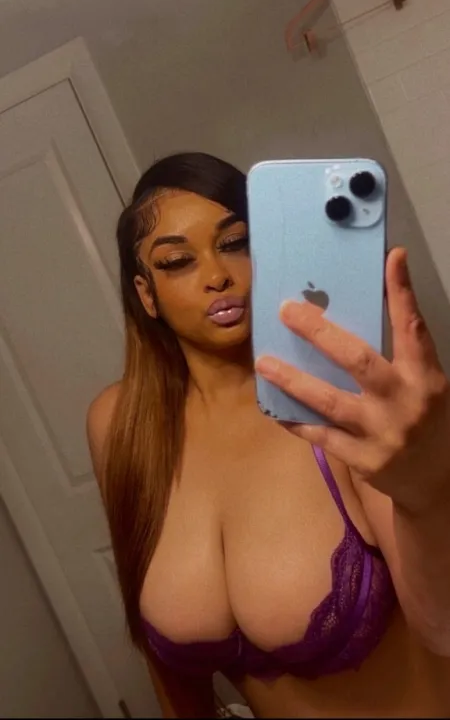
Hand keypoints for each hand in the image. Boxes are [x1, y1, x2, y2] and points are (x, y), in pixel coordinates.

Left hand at [255, 248, 449, 513]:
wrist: (436, 481)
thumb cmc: (426, 419)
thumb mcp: (425, 383)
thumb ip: (400, 353)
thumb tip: (364, 307)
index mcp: (425, 377)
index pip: (413, 328)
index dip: (402, 292)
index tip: (391, 258)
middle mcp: (404, 402)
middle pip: (359, 360)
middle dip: (320, 334)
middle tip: (287, 310)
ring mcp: (381, 433)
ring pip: (330, 401)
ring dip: (293, 380)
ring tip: (264, 363)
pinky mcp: (362, 459)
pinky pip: (321, 435)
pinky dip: (296, 421)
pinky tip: (273, 407)